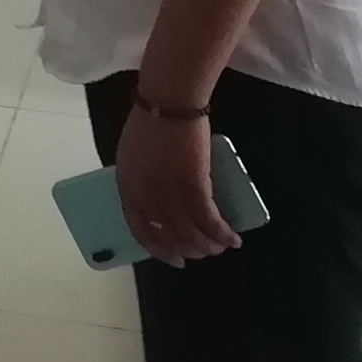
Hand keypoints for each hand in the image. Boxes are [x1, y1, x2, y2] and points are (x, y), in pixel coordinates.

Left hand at [115, 106, 240, 267]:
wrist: (168, 103)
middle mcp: (147, 198)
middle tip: (202, 253)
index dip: (158, 249)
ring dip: (208, 246)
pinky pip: (210, 221)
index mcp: (128, 189)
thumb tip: (155, 199)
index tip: (172, 258)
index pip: (140, 230)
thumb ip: (140, 181)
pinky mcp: (195, 188)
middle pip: (169, 236)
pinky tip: (233, 239)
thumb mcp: (132, 157)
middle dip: (188, 250)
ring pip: (191, 234)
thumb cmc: (149, 122)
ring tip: (219, 248)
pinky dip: (223, 234)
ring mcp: (170, 195)